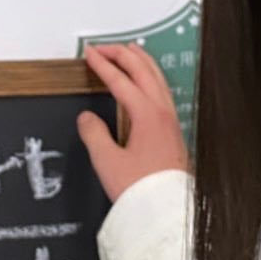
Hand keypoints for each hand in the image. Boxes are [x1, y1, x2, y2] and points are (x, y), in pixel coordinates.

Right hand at [79, 43, 189, 201]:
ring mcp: (171, 120)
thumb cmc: (142, 190)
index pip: (121, 80)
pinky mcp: (173, 130)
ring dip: (140, 61)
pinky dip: (150, 76)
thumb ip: (94, 134)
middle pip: (143, 70)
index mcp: (147, 115)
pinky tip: (145, 82)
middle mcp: (162, 113)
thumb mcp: (107, 162)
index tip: (89, 54)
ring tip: (128, 52)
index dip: (103, 64)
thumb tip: (87, 118)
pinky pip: (162, 91)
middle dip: (122, 54)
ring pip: (157, 77)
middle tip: (103, 48)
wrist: (166, 212)